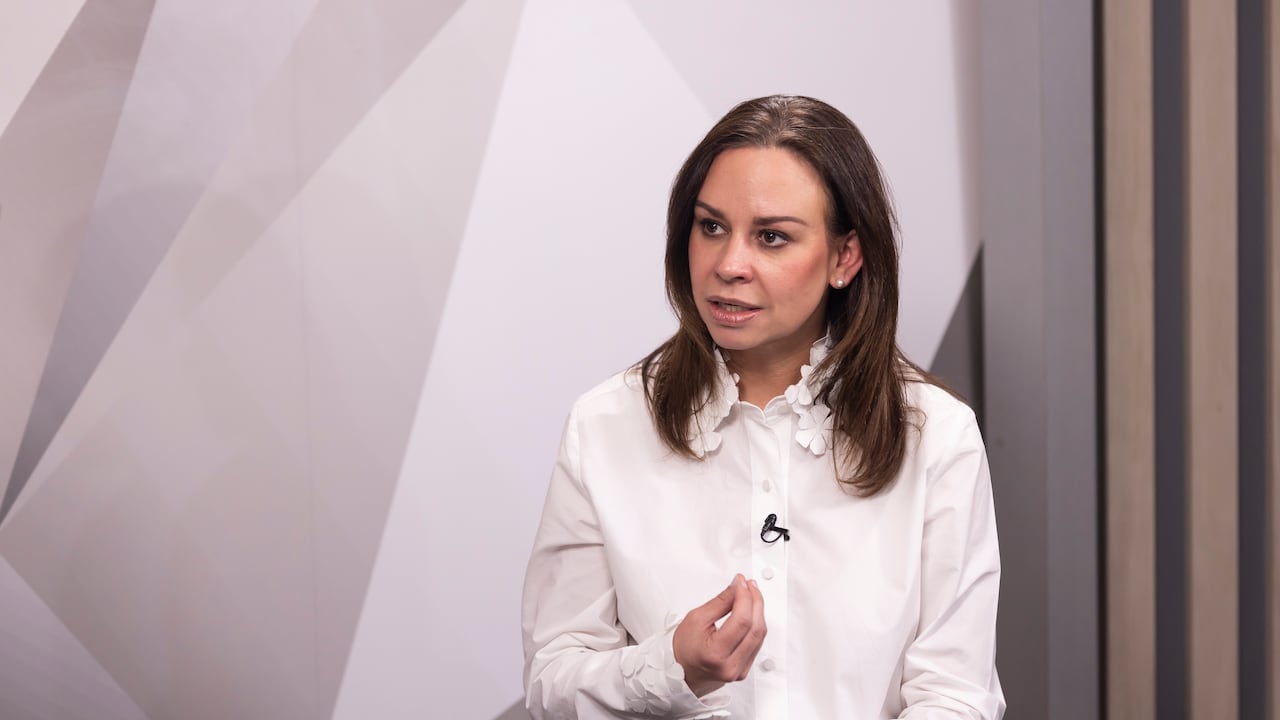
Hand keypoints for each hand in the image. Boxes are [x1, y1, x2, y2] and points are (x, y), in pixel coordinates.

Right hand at [672, 574, 766, 696]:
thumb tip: (737, 587)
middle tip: (749, 585)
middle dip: (755, 601)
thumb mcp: (696, 618)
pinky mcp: (744, 670)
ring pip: (759, 635)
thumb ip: (720, 602)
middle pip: (755, 627)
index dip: (744, 597)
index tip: (741, 582)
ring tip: (751, 595)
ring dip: (758, 611)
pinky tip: (751, 612)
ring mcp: (740, 670)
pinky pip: (757, 643)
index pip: (741, 621)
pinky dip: (756, 624)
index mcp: (716, 653)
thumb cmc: (684, 648)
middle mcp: (731, 665)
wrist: (682, 671)